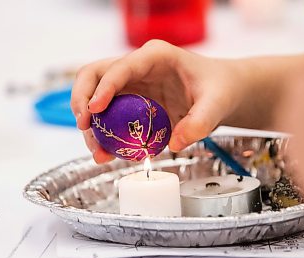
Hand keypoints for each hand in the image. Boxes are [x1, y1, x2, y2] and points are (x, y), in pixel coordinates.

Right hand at [70, 40, 244, 162]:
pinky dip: (103, 134)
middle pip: (94, 75)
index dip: (104, 87)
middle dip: (82, 100)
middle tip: (85, 126)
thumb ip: (200, 122)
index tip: (94, 110)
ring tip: (98, 152)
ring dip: (90, 124)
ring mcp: (131, 84)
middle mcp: (137, 67)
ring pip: (94, 96)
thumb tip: (174, 143)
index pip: (121, 67)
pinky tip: (107, 153)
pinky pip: (108, 116)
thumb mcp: (217, 104)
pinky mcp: (131, 102)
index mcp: (155, 57)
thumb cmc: (219, 89)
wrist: (222, 92)